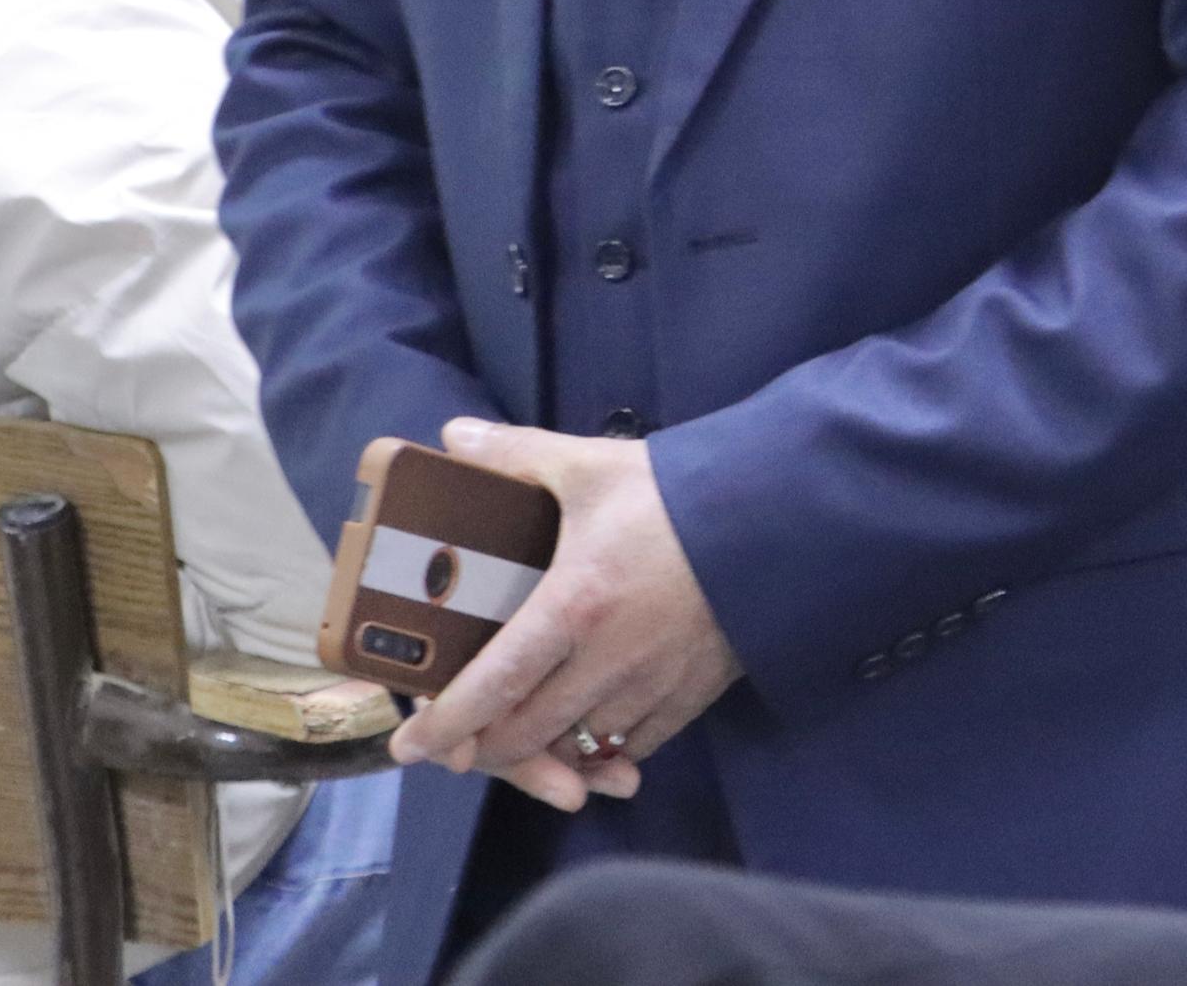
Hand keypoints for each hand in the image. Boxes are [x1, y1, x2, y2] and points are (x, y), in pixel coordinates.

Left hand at [383, 421, 743, 814]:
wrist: (775, 516)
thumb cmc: (673, 493)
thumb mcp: (589, 465)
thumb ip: (516, 455)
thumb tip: (453, 436)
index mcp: (572, 606)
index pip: (492, 685)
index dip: (445, 724)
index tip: (410, 746)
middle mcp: (607, 661)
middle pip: (527, 734)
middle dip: (485, 748)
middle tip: (460, 741)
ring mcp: (651, 686)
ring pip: (578, 748)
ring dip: (543, 750)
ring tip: (520, 734)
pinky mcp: (690, 698)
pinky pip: (633, 745)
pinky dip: (602, 747)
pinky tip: (588, 727)